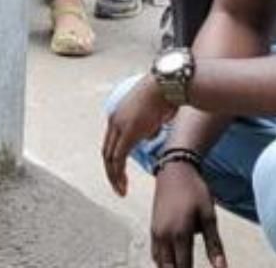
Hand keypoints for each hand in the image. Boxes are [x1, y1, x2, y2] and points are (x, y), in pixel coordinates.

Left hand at [102, 74, 178, 195]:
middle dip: (111, 172)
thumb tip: (148, 135)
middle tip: (118, 187)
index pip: (112, 143)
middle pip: (107, 152)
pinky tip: (123, 184)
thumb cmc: (165, 95)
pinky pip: (118, 158)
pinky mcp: (127, 132)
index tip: (120, 174)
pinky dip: (118, 173)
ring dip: (114, 176)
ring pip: (110, 157)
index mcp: (119, 116)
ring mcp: (119, 126)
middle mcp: (115, 120)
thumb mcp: (153, 113)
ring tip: (121, 191)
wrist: (168, 83)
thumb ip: (147, 126)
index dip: (114, 160)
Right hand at [151, 160, 227, 267]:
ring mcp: (156, 232)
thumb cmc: (195, 192)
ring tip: (183, 266)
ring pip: (159, 262)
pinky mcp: (153, 227)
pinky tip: (174, 261)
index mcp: (179, 234)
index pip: (183, 267)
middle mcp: (164, 236)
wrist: (175, 170)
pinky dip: (163, 261)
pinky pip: (155, 252)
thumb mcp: (209, 216)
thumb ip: (214, 245)